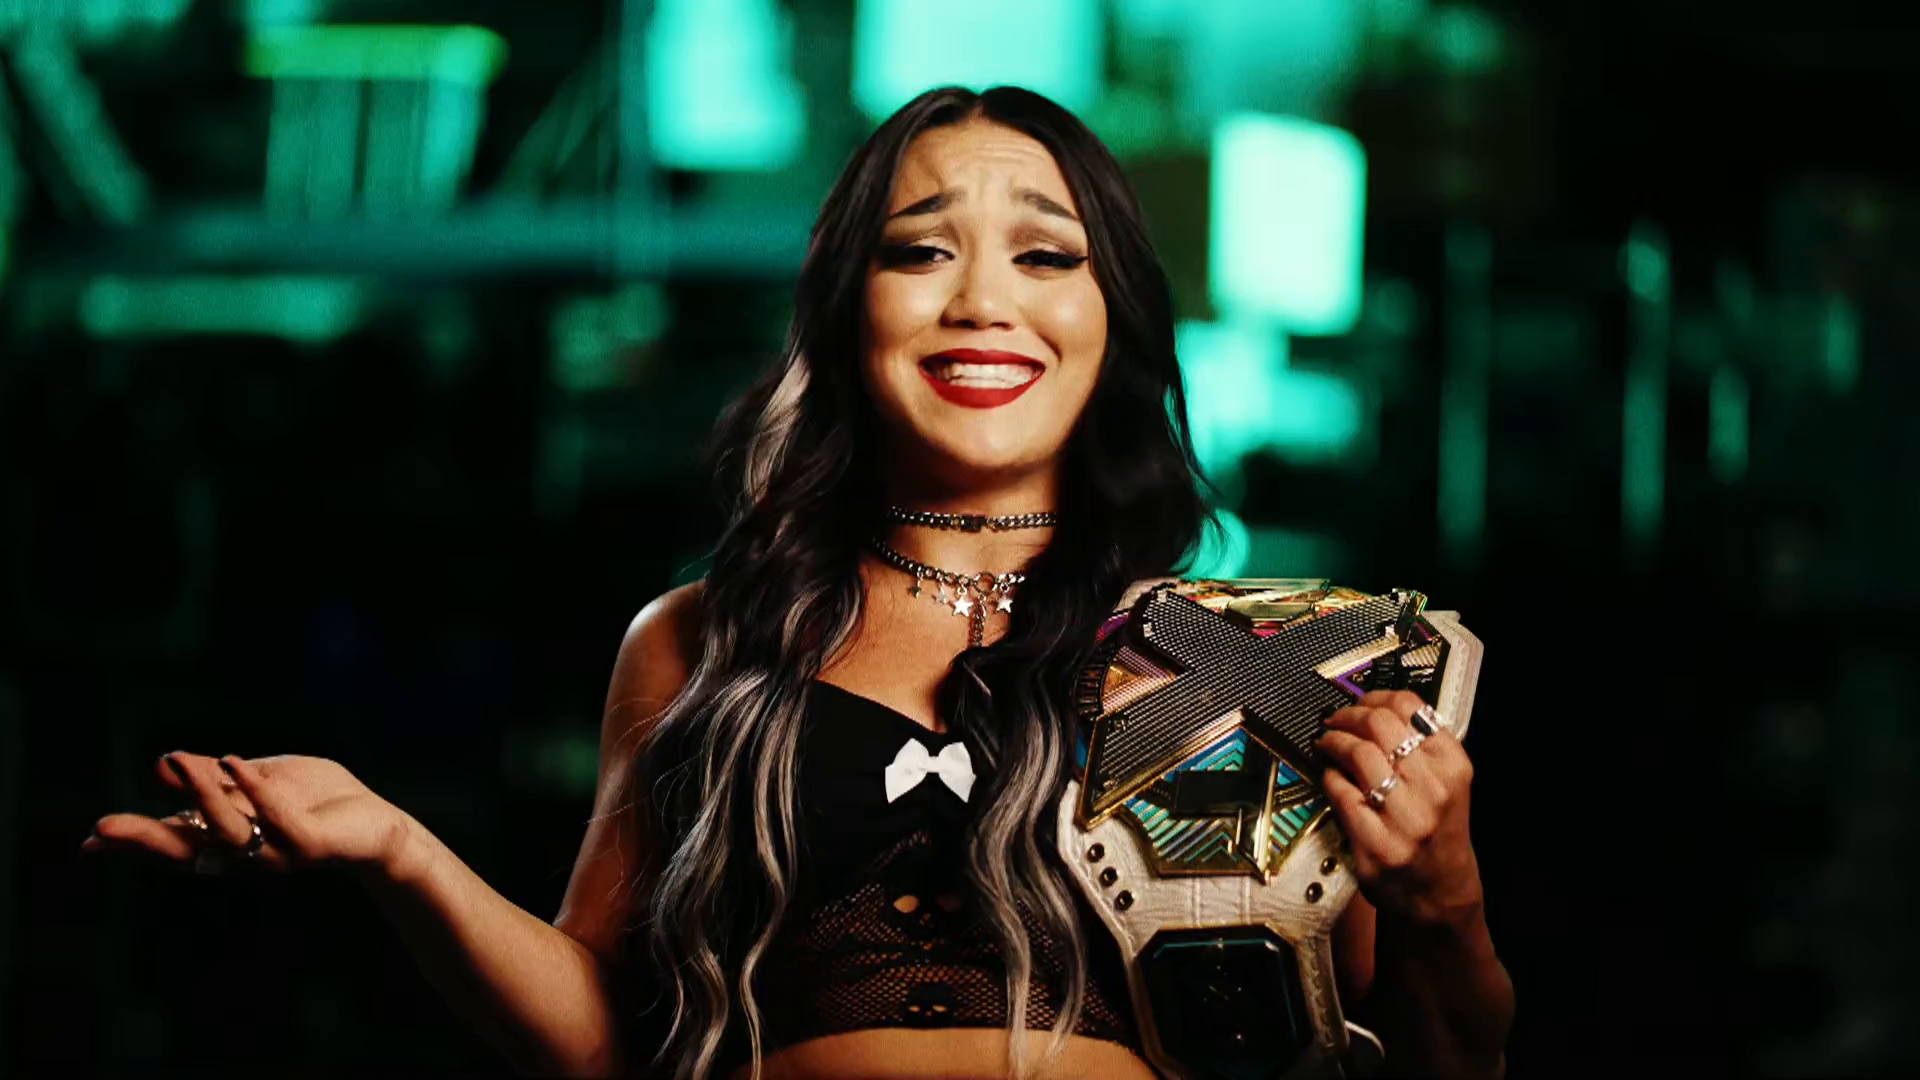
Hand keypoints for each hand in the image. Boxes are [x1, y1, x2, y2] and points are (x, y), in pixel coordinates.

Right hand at [84, 752, 413, 879]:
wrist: (374, 823)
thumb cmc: (312, 801)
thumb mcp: (254, 782)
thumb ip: (212, 779)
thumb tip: (161, 765)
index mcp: (226, 841)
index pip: (173, 843)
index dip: (134, 842)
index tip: (92, 839)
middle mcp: (244, 854)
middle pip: (186, 852)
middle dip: (145, 841)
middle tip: (104, 830)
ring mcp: (276, 854)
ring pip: (228, 833)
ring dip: (201, 795)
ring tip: (180, 760)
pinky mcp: (310, 845)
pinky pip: (278, 820)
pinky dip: (254, 790)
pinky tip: (234, 763)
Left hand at [1316, 690, 1482, 927]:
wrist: (1440, 891)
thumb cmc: (1438, 831)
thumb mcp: (1447, 782)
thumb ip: (1421, 744)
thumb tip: (1373, 706)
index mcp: (1453, 766)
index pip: (1410, 706)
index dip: (1375, 697)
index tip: (1360, 702)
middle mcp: (1433, 789)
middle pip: (1379, 724)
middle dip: (1348, 716)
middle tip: (1335, 721)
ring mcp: (1405, 819)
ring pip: (1358, 754)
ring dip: (1333, 742)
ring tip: (1326, 744)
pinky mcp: (1376, 844)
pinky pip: (1340, 792)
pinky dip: (1329, 777)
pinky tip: (1330, 777)